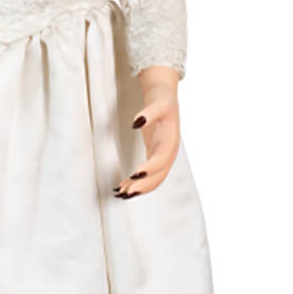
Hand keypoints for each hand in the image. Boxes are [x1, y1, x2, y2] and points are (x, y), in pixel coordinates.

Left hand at [114, 82, 180, 199]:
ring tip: (122, 194)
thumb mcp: (158, 104)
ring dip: (139, 188)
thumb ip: (149, 113)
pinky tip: (123, 187)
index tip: (135, 174)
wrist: (166, 99)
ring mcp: (162, 156)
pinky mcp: (155, 157)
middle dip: (143, 185)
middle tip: (125, 193)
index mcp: (170, 141)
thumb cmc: (163, 102)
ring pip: (153, 179)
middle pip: (158, 175)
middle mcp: (168, 153)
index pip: (161, 159)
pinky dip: (137, 182)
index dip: (150, 168)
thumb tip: (137, 122)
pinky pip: (148, 175)